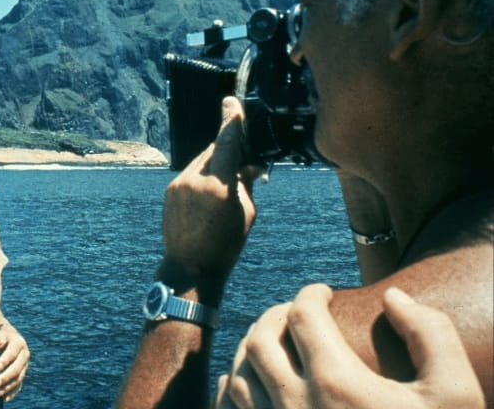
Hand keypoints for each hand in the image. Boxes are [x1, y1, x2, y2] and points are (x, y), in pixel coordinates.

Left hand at [0, 321, 29, 401]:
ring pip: (18, 377)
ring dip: (8, 386)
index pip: (12, 353)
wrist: (8, 339)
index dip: (4, 360)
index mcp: (18, 342)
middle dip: (6, 377)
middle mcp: (24, 354)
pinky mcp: (22, 374)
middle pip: (17, 367)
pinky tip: (5, 398)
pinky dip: (12, 392)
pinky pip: (19, 385)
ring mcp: (24, 365)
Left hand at [162, 97, 259, 290]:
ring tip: (226, 188)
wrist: (189, 268)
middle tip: (245, 163)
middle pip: (214, 150)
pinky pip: (190, 174)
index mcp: (218, 184)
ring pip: (201, 161)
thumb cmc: (224, 245)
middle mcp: (194, 179)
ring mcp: (178, 184)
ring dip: (215, 165)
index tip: (232, 102)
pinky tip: (209, 198)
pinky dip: (203, 177)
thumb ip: (247, 184)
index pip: (226, 143)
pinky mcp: (170, 191)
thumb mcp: (246, 214)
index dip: (231, 120)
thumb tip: (251, 165)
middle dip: (228, 151)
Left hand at [217, 284, 484, 408]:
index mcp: (337, 383)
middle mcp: (297, 406)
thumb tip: (392, 297)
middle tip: (295, 311)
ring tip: (274, 341)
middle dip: (275, 315)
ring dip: (252, 350)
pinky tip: (252, 381)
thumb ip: (430, 335)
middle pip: (260, 340)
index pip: (302, 315)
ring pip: (240, 377)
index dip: (311, 294)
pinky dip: (236, 389)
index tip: (324, 292)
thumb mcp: (454, 393)